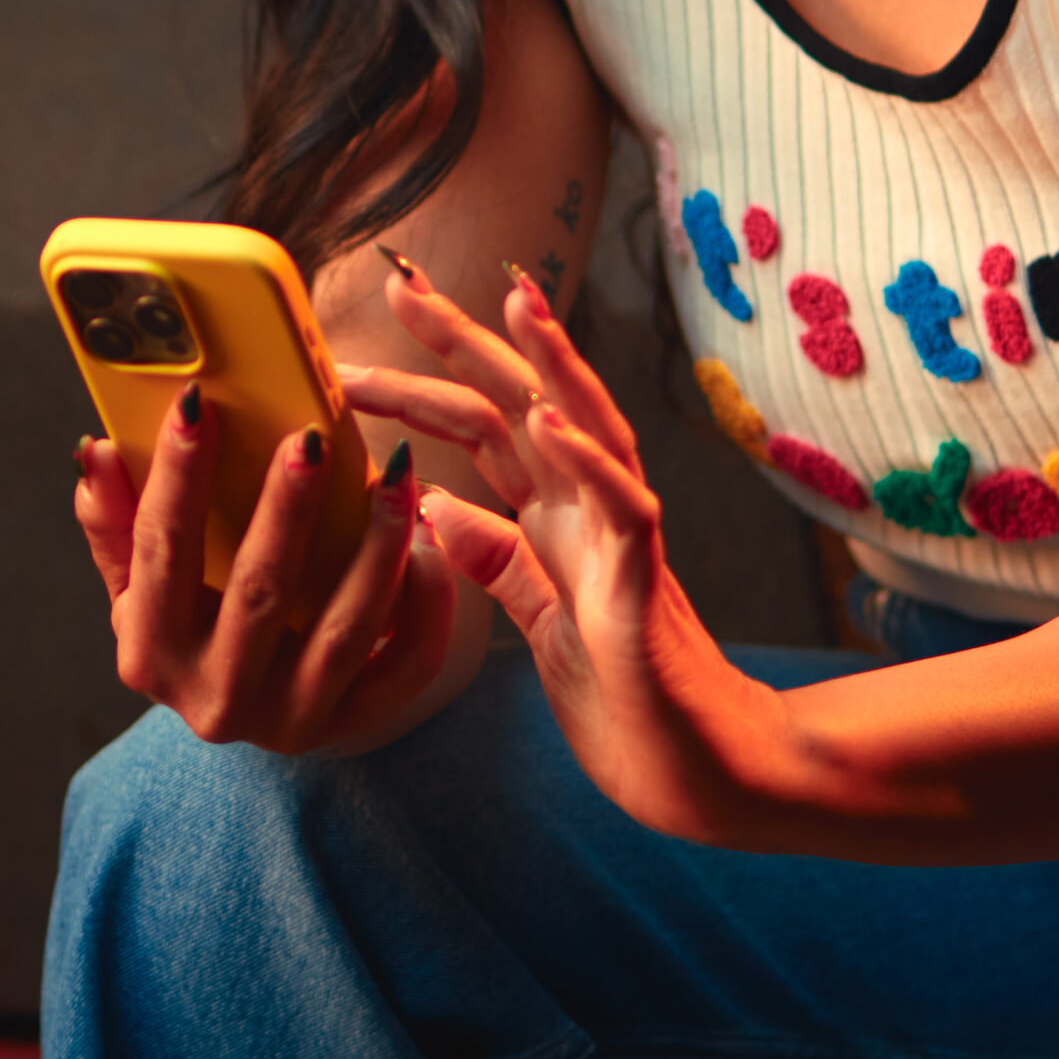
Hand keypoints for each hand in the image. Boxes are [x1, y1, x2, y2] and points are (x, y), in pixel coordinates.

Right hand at [71, 380, 462, 755]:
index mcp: (151, 654)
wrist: (246, 709)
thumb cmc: (189, 627)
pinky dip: (426, 607)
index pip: (161, 552)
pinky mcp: (352, 725)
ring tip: (396, 480)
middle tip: (313, 439)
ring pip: (343, 629)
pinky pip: (404, 667)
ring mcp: (290, 720)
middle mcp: (216, 698)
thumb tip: (93, 452)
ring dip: (376, 548)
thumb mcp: (137, 586)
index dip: (177, 476)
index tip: (197, 404)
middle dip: (288, 510)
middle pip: (258, 592)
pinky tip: (429, 546)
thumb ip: (114, 522)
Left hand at [349, 260, 781, 845]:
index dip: (429, 374)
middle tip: (401, 282)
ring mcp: (623, 542)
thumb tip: (434, 504)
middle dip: (466, 340)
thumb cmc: (626, 703)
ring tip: (509, 301)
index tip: (359, 336)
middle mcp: (589, 514)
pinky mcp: (647, 588)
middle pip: (525, 404)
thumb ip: (496, 562)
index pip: (486, 425)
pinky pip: (622, 510)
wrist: (699, 776)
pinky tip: (550, 423)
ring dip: (550, 365)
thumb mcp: (538, 624)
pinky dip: (587, 461)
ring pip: (590, 429)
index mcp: (556, 520)